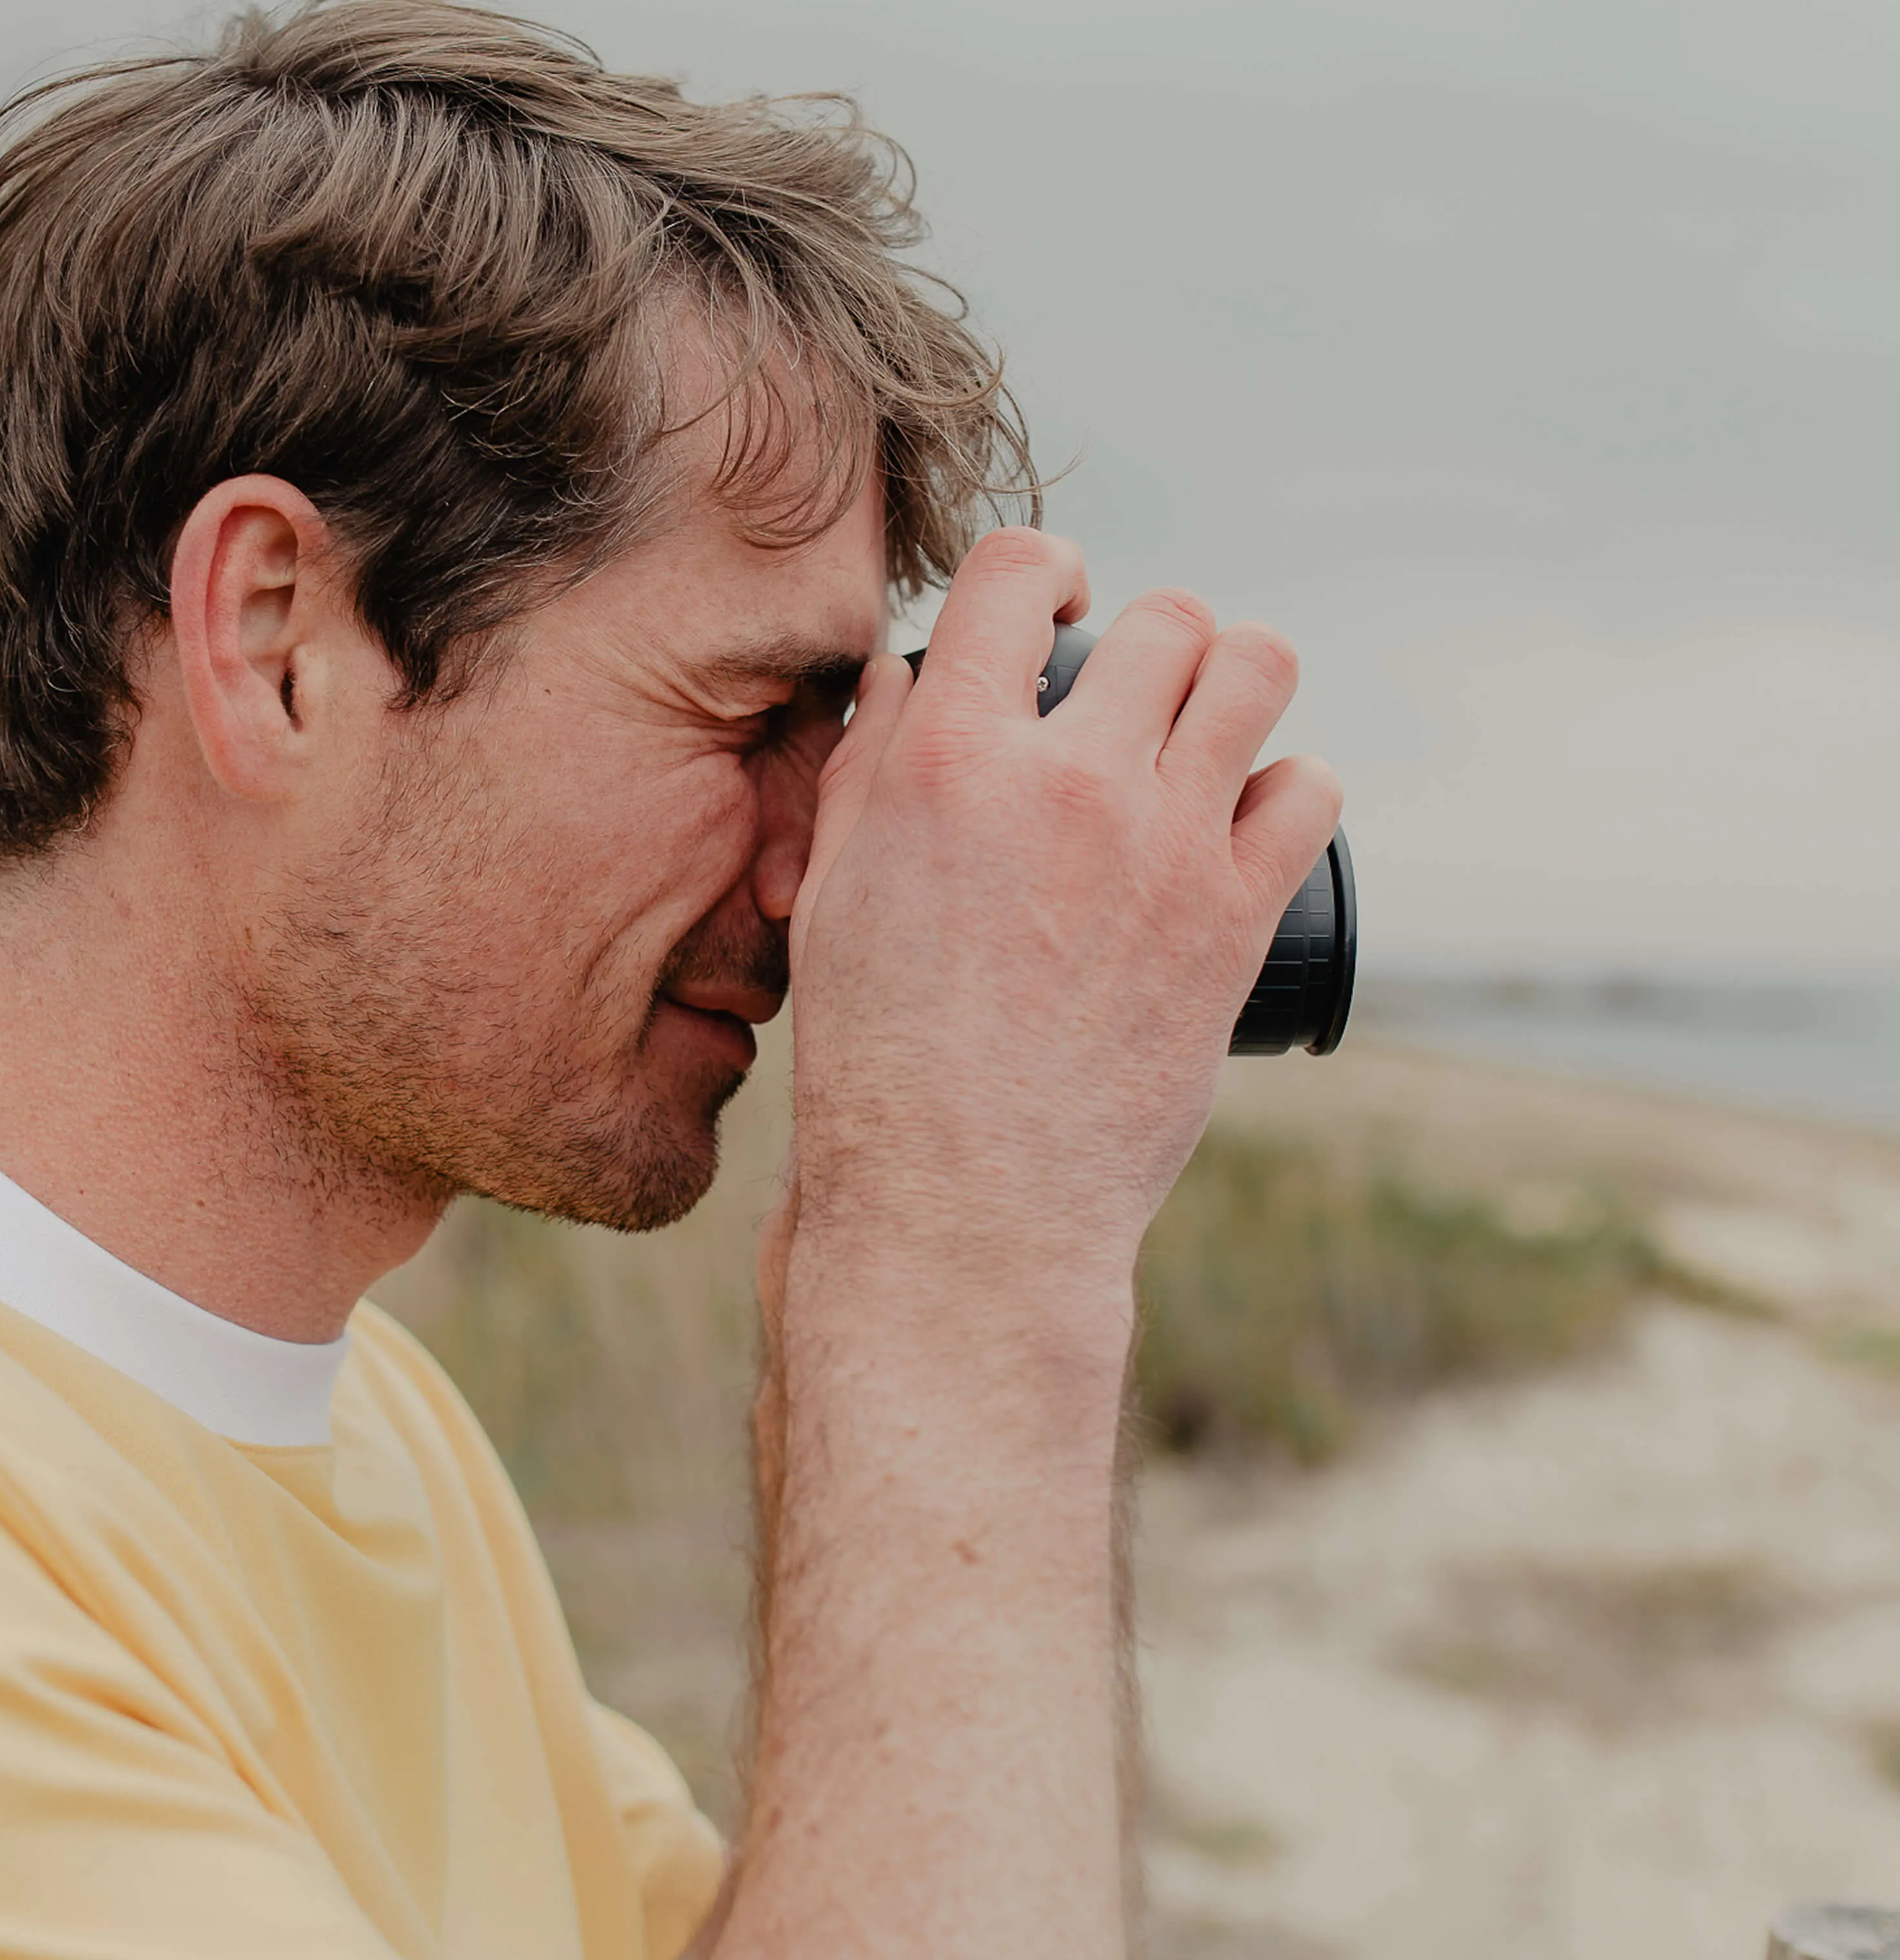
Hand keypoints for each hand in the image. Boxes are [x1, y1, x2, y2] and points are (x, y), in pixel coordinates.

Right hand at [782, 531, 1341, 1344]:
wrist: (963, 1203)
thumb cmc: (878, 1063)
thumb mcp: (835, 901)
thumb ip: (868, 773)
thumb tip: (903, 682)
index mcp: (949, 761)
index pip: (1019, 571)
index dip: (1046, 575)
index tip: (1056, 614)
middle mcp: (1067, 782)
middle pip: (1165, 617)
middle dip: (1152, 646)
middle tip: (1133, 706)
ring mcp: (1163, 845)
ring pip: (1259, 668)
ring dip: (1236, 685)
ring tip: (1206, 737)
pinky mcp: (1233, 918)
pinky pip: (1310, 787)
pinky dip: (1288, 791)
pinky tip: (1248, 823)